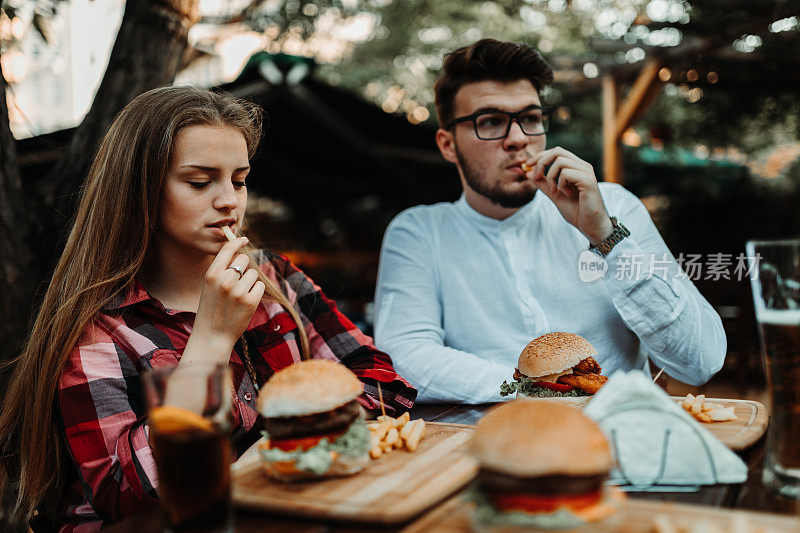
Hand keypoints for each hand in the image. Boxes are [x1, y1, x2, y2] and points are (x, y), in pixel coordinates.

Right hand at [189, 236, 265, 362]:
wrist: (212, 336)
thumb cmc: (211, 309)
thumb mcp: (209, 286)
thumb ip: (222, 269)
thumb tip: (240, 252)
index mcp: (211, 274)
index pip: (228, 249)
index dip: (238, 241)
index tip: (244, 239)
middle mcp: (224, 280)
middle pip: (244, 260)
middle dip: (243, 267)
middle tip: (236, 283)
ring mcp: (238, 291)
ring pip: (253, 273)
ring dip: (249, 282)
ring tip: (237, 296)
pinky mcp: (250, 301)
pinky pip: (259, 285)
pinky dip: (255, 292)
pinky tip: (245, 302)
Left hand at [525, 147, 612, 243]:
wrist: (590, 225)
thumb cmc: (576, 211)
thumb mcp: (554, 195)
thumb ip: (543, 183)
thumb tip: (528, 172)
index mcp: (576, 167)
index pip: (556, 152)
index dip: (540, 156)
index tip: (528, 165)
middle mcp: (583, 166)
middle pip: (557, 151)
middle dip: (541, 162)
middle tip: (536, 177)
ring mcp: (587, 172)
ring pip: (560, 161)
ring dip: (550, 177)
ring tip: (554, 191)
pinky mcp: (588, 180)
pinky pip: (566, 173)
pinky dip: (561, 184)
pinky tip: (567, 194)